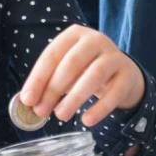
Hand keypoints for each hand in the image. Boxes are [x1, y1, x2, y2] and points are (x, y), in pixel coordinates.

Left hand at [19, 25, 146, 126]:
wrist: (122, 73)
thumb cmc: (85, 70)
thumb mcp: (65, 71)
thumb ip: (48, 83)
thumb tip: (28, 102)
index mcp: (74, 34)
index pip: (52, 54)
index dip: (38, 78)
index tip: (28, 100)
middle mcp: (95, 40)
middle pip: (71, 64)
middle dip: (53, 89)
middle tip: (41, 111)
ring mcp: (114, 56)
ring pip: (94, 75)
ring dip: (74, 98)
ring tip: (61, 116)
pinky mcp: (128, 75)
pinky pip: (114, 92)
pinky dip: (99, 108)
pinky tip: (87, 121)